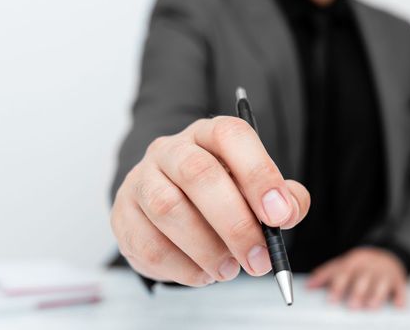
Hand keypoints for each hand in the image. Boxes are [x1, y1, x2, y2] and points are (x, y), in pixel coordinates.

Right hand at [110, 116, 309, 285]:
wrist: (172, 204)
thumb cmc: (224, 195)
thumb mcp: (258, 191)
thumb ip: (284, 199)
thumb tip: (287, 212)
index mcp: (209, 135)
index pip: (231, 136)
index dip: (258, 174)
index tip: (279, 215)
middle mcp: (171, 149)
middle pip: (197, 173)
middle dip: (235, 223)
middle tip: (259, 259)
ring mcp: (141, 179)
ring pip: (167, 209)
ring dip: (206, 249)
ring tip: (230, 270)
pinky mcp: (123, 214)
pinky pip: (147, 243)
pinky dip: (182, 268)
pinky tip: (204, 274)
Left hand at [306, 247, 406, 309]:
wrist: (386, 253)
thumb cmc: (360, 265)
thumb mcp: (343, 265)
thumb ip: (326, 275)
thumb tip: (308, 286)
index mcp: (354, 262)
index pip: (344, 273)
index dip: (337, 286)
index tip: (331, 300)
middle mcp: (370, 266)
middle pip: (363, 279)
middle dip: (357, 292)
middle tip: (351, 305)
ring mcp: (385, 272)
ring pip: (381, 283)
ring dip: (376, 295)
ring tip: (371, 306)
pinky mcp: (399, 279)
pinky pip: (401, 287)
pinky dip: (401, 296)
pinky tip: (399, 305)